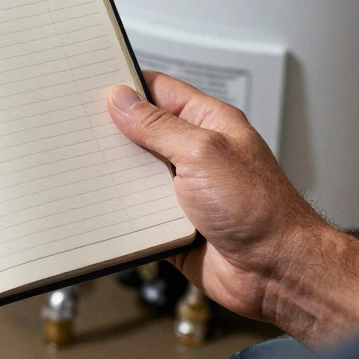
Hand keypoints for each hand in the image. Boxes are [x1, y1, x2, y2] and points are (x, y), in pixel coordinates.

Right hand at [108, 72, 358, 345]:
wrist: (277, 272)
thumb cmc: (262, 210)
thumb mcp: (203, 153)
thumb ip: (158, 126)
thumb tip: (123, 100)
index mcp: (208, 124)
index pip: (159, 91)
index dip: (127, 86)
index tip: (94, 86)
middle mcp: (196, 154)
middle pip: (142, 133)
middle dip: (114, 133)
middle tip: (81, 130)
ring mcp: (185, 190)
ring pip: (135, 176)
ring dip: (117, 178)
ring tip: (90, 170)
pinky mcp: (175, 225)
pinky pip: (138, 215)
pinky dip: (124, 215)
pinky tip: (107, 210)